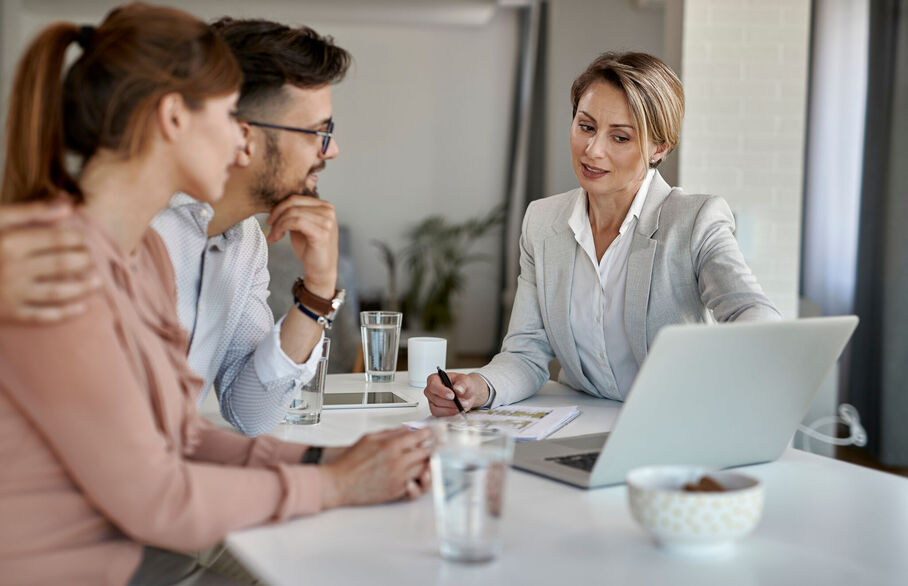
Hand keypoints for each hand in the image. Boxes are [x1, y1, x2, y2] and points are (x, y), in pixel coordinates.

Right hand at [0, 200, 99, 322]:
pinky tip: (82, 307)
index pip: (58, 239)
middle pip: (63, 265)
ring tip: (98, 282)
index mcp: (10, 242)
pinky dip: (66, 313)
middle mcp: (13, 269)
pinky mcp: (9, 315)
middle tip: (94, 258)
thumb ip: (30, 212)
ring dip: (84, 288)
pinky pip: (43, 316)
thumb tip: (68, 205)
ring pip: (59, 292)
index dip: (78, 238)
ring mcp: (11, 294)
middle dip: (84, 261)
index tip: (84, 238)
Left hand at [265, 196, 337, 297]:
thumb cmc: (310, 248)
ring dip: (278, 224)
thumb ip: (295, 213)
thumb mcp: (302, 225)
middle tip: (269, 226)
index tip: (270, 219)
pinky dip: (282, 228)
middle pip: (293, 203)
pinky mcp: (322, 233)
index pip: (296, 198)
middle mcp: (328, 211)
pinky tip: (277, 237)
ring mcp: (327, 221)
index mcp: (325, 206)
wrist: (320, 270)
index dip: (279, 206)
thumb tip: (276, 203)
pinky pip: (295, 222)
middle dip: (277, 214)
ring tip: (273, 235)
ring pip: (292, 213)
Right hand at [320, 427, 432, 507]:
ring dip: (427, 462)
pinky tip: (417, 473)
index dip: (429, 432)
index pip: (419, 436)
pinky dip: (419, 477)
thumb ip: (390, 432)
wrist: (339, 483)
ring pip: (424, 468)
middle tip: (436, 443)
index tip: (434, 431)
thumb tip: (407, 429)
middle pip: (426, 452)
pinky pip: (417, 484)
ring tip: (426, 457)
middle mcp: (397, 462)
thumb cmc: (350, 462)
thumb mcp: (369, 438)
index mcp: (390, 446)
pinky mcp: (397, 491)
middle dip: (433, 447)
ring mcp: (399, 478)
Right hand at [424, 372, 489, 416]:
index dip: (442, 391)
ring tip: (462, 407)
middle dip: (451, 403)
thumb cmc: (463, 385)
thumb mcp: (465, 380)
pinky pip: (439, 415)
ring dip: (451, 410)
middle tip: (463, 402)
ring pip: (437, 409)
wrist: (467, 393)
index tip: (452, 396)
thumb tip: (458, 389)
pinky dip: (449, 414)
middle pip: (436, 399)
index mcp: (435, 379)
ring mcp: (432, 401)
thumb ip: (462, 384)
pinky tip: (457, 410)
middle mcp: (431, 390)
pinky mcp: (435, 410)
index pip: (433, 385)